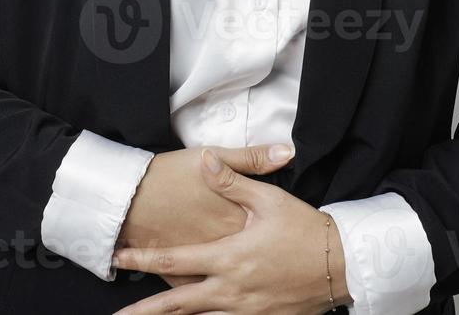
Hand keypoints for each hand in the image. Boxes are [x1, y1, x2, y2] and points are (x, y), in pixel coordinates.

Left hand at [110, 148, 351, 313]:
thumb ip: (231, 182)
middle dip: (144, 312)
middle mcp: (231, 290)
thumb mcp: (268, 200)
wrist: (341, 264)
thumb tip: (205, 159)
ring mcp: (245, 311)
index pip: (174, 260)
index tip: (117, 257)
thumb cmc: (304, 229)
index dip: (142, 259)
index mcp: (228, 258)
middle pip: (176, 305)